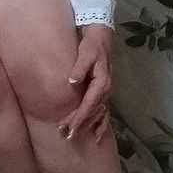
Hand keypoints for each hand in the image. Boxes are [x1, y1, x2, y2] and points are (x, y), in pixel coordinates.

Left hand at [57, 24, 112, 144]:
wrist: (101, 36)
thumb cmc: (92, 44)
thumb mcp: (86, 53)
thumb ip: (79, 68)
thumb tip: (72, 82)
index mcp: (102, 82)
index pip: (89, 104)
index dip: (80, 117)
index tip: (69, 127)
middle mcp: (106, 90)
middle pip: (92, 112)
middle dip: (80, 124)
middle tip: (66, 135)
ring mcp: (105, 92)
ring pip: (97, 114)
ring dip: (86, 125)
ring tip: (73, 136)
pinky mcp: (102, 91)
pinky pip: (103, 111)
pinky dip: (100, 124)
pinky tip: (96, 137)